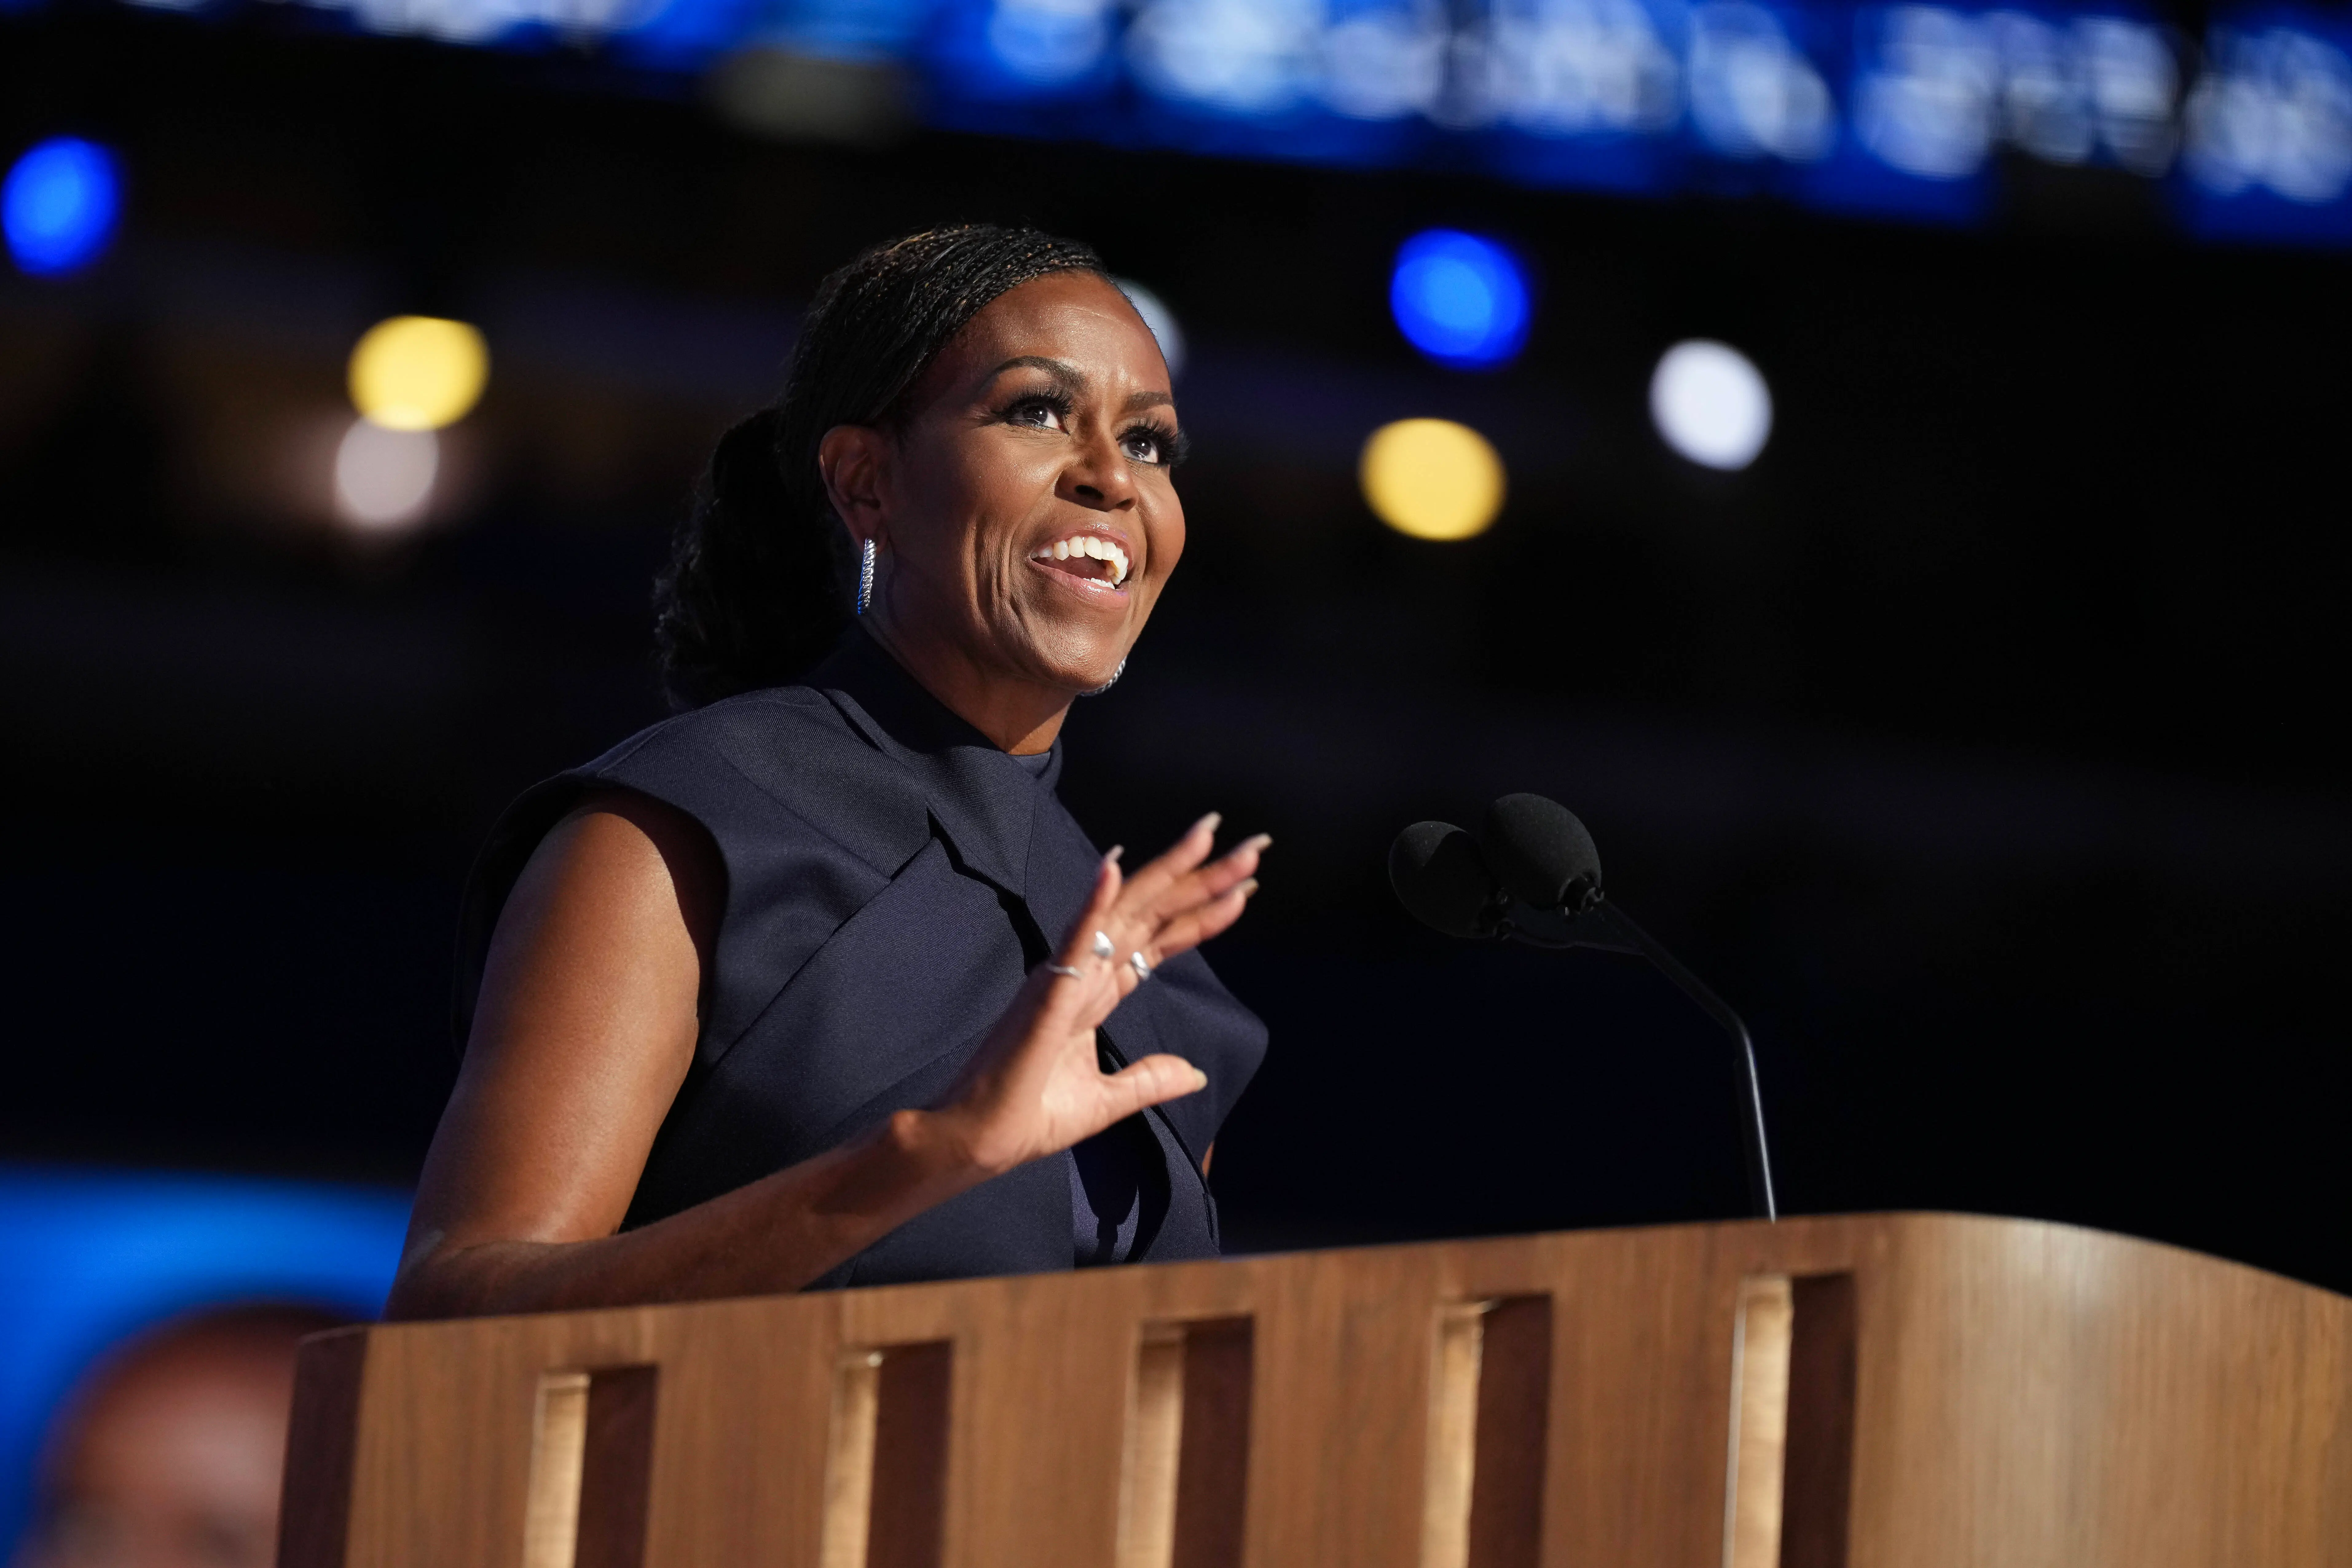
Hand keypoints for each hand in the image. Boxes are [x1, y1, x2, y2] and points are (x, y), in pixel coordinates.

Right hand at [932, 814, 1266, 1175]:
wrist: (979, 1139)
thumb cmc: (1029, 1116)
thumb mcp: (1107, 1100)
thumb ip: (1149, 1081)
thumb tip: (1195, 1073)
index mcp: (1097, 994)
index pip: (1160, 940)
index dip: (1202, 912)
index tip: (1246, 886)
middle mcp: (1085, 972)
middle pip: (1154, 914)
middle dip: (1203, 878)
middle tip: (1253, 846)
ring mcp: (1066, 976)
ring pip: (1126, 912)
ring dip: (1168, 873)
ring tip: (1208, 837)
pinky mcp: (1047, 992)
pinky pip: (1074, 939)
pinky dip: (1093, 903)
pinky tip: (1112, 867)